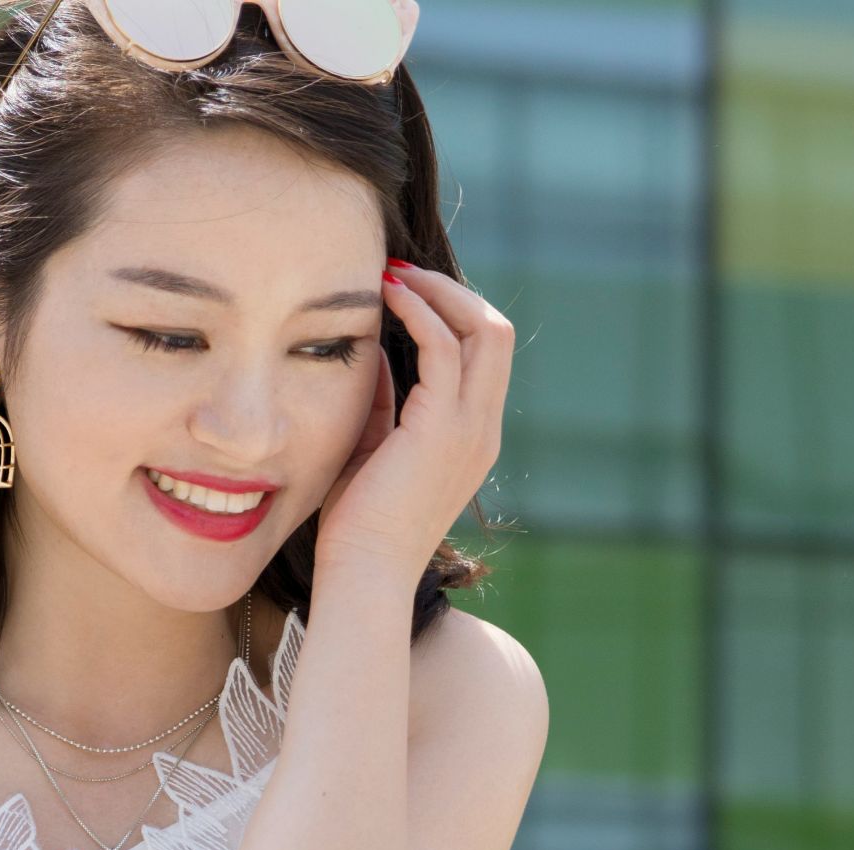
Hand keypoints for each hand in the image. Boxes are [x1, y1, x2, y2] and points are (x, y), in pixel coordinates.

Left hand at [315, 259, 513, 581]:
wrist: (363, 573)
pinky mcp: (443, 428)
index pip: (484, 354)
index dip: (451, 313)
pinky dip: (418, 312)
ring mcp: (471, 429)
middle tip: (402, 271)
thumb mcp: (374, 448)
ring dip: (438, 292)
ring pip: (484, 329)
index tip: (405, 291)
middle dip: (451, 291)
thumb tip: (377, 349)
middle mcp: (483, 429)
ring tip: (394, 274)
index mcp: (472, 436)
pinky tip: (385, 298)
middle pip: (496, 332)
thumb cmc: (358, 524)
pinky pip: (444, 347)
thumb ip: (384, 401)